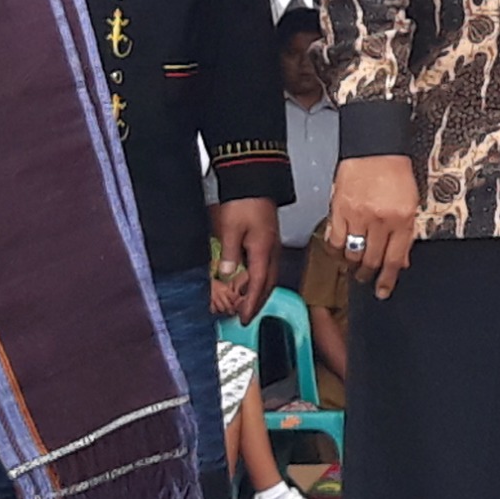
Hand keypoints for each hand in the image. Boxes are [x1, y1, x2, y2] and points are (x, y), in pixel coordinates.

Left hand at [208, 194, 279, 318]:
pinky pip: (266, 265)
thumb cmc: (243, 201)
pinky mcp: (268, 238)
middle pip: (267, 284)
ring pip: (268, 275)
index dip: (251, 304)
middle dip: (258, 302)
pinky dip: (258, 277)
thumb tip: (227, 274)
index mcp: (263, 251)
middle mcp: (271, 250)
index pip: (258, 286)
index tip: (244, 319)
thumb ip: (229, 255)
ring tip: (245, 300)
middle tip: (246, 315)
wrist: (253, 179)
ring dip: (259, 290)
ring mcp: (271, 244)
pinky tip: (248, 276)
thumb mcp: (230, 229)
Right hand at [327, 154, 421, 294]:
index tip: (383, 291)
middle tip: (366, 277)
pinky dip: (336, 251)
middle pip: (372, 260)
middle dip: (368, 274)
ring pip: (352, 254)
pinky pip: (334, 241)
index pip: (394, 259)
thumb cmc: (394, 172)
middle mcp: (380, 219)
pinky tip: (339, 252)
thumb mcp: (411, 203)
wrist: (375, 148)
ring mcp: (358, 216)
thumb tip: (401, 261)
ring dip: (352, 265)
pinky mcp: (339, 210)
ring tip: (353, 265)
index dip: (388, 280)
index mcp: (402, 218)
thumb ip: (405, 233)